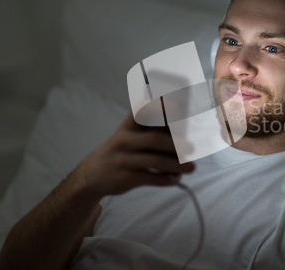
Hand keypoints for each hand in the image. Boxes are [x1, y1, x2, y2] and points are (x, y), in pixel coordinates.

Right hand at [71, 112, 194, 197]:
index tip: (177, 105)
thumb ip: (149, 133)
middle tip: (191, 148)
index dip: (159, 107)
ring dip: (177, 165)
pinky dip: (166, 179)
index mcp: (126, 127)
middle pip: (154, 140)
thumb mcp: (128, 137)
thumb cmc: (120, 151)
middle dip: (175, 144)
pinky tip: (175, 179)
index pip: (141, 112)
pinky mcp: (126, 178)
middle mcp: (123, 141)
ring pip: (156, 161)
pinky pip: (151, 178)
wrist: (92, 175)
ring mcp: (123, 160)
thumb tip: (182, 136)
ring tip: (191, 167)